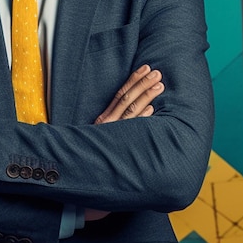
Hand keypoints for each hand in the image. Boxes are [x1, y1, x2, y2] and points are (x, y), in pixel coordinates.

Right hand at [87, 65, 163, 221]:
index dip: (134, 80)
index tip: (145, 68)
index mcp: (104, 118)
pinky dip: (142, 118)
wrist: (83, 175)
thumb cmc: (95, 154)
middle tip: (156, 72)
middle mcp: (108, 124)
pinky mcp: (119, 145)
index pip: (121, 93)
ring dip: (146, 96)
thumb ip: (114, 121)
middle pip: (127, 99)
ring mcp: (113, 134)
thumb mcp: (102, 134)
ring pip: (132, 111)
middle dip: (142, 84)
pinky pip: (132, 129)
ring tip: (159, 85)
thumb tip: (140, 108)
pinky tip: (152, 110)